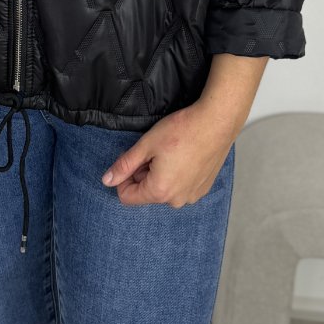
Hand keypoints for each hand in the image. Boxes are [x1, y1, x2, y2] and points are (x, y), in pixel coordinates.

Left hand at [100, 100, 236, 206]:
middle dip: (143, 173)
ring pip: (164, 189)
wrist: (216, 122)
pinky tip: (184, 155)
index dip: (123, 177)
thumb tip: (107, 180)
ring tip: (170, 151)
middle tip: (153, 150)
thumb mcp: (146, 145)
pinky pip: (181, 187)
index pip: (127, 197)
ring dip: (161, 173)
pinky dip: (177, 174)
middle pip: (146, 192)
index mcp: (159, 191)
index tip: (133, 158)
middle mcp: (176, 200)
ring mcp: (192, 196)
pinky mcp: (203, 188)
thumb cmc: (182, 131)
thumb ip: (124, 165)